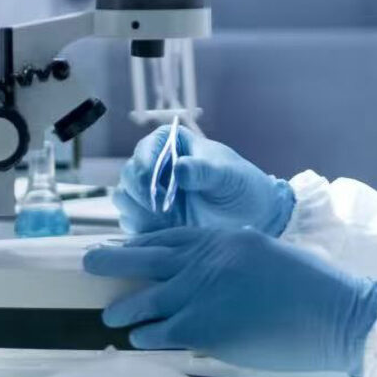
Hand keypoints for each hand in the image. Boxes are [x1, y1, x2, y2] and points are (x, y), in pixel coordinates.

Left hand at [87, 227, 376, 376]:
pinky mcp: (203, 327)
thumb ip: (235, 261)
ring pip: (145, 299)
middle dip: (113, 261)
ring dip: (125, 308)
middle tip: (89, 263)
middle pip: (147, 257)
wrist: (335, 314)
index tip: (122, 246)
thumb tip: (209, 277)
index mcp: (227, 238)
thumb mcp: (269, 257)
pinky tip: (138, 339)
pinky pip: (160, 331)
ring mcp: (202, 292)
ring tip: (109, 317)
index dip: (142, 242)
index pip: (173, 236)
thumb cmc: (313, 290)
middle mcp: (208, 259)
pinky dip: (145, 336)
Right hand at [112, 127, 294, 237]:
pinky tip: (167, 232)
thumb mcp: (229, 177)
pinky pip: (130, 221)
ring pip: (124, 198)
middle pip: (129, 174)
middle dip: (142, 194)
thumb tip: (180, 166)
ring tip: (170, 222)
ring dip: (140, 212)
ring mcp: (149, 192)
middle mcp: (156, 165)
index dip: (146, 165)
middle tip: (165, 211)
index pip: (146, 147)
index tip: (157, 187)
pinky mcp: (147, 218)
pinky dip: (142, 228)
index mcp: (173, 144)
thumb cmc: (241, 187)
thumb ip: (205, 171)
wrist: (251, 218)